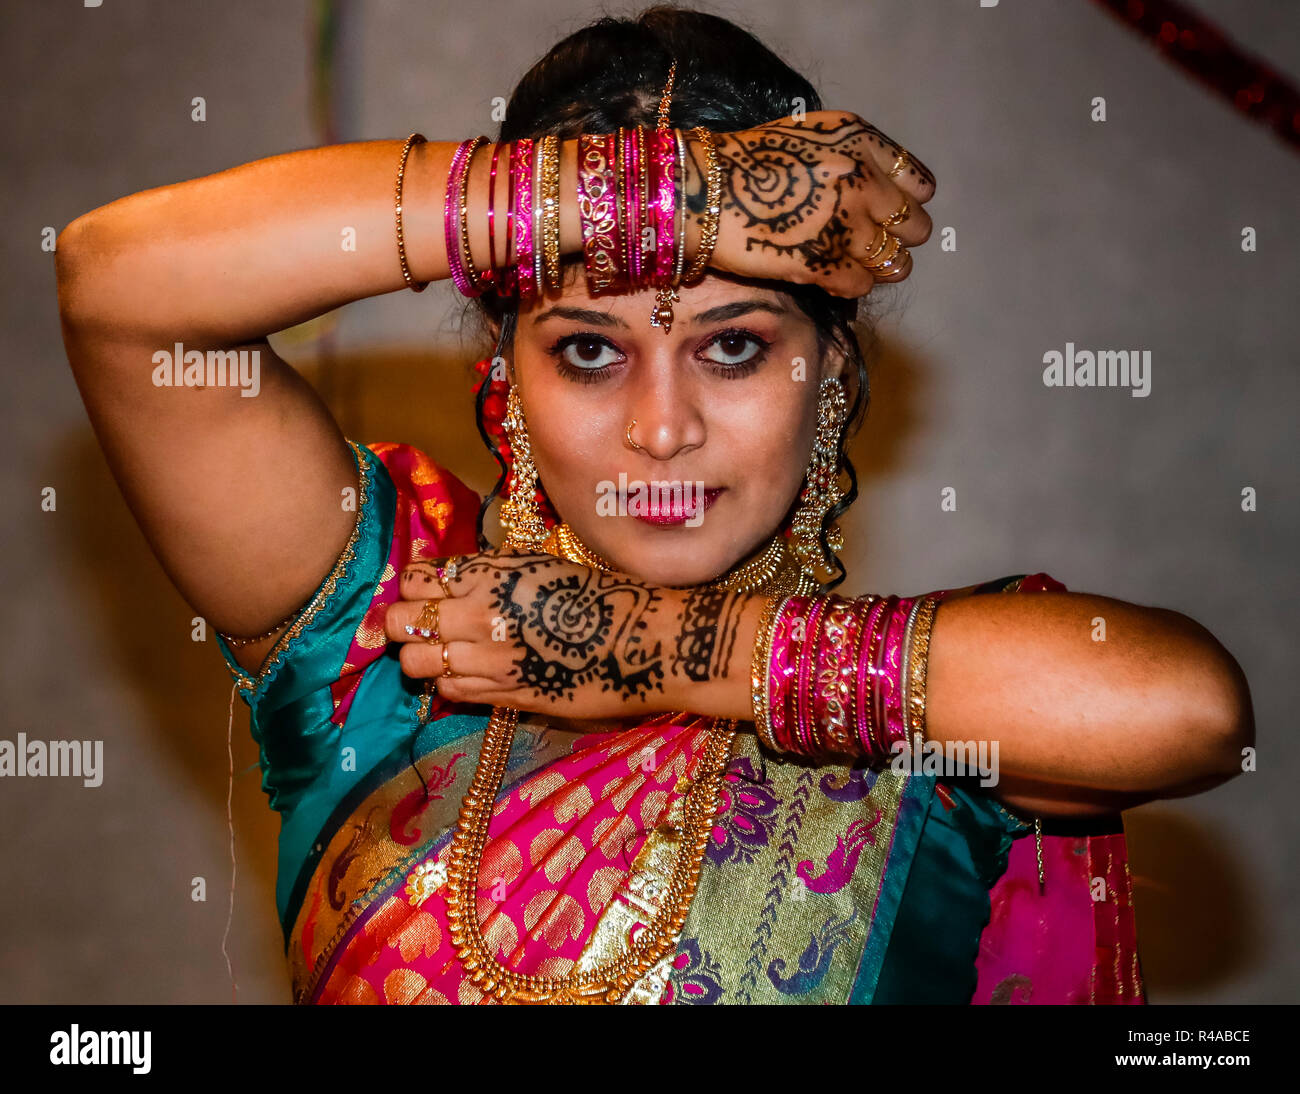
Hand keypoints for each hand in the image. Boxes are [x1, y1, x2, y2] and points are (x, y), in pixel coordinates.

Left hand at [385, 549, 682, 719]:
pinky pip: (449, 691)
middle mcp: (477, 615)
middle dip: (403, 624)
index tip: (427, 593)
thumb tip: (448, 580)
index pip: (414, 580)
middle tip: (422, 627)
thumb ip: (489, 573)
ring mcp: (486, 660)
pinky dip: (449, 683)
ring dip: (422, 659)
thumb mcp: (537, 566)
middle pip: (399, 623)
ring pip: (414, 664)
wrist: (638, 643)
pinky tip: (471, 674)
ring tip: (444, 654)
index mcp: (487, 575)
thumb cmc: (595, 597)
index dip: (415, 587)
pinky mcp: (502, 695)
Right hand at [702, 110, 935, 297]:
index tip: (892, 214)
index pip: (916, 183)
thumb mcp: (807, 138)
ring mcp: (845, 224)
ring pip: (894, 262)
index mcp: (859, 142)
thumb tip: (876, 192)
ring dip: (879, 268)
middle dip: (898, 239)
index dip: (908, 203)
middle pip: (915, 227)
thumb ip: (848, 159)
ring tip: (856, 266)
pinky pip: (860, 285)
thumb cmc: (744, 162)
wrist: (701, 191)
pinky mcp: (823, 263)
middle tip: (873, 245)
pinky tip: (830, 278)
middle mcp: (861, 181)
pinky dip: (848, 285)